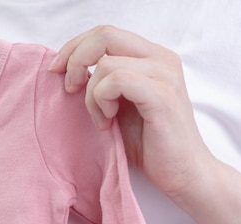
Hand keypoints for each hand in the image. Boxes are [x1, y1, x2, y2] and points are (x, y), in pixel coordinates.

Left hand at [48, 25, 213, 199]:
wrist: (184, 173)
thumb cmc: (150, 144)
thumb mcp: (118, 106)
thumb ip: (102, 83)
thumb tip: (68, 70)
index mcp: (152, 57)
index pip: (105, 33)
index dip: (74, 47)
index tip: (57, 71)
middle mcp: (161, 58)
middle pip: (104, 35)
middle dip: (75, 61)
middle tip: (69, 89)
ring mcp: (164, 74)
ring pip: (105, 64)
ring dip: (91, 95)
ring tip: (102, 119)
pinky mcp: (162, 95)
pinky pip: (116, 80)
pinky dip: (102, 101)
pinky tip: (108, 121)